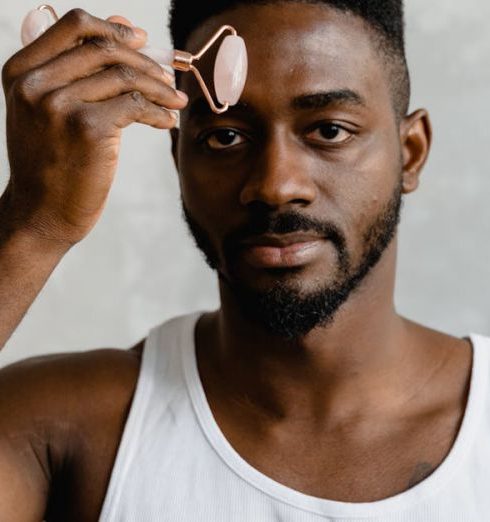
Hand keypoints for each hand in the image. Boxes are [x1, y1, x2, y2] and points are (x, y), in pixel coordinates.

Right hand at [1, 9, 186, 246]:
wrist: (42, 213)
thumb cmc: (52, 165)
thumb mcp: (47, 112)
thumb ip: (73, 73)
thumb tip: (122, 28)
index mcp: (22, 71)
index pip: (73, 25)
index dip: (114, 28)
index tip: (143, 39)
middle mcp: (35, 83)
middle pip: (105, 48)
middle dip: (146, 61)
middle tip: (167, 79)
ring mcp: (59, 104)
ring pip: (125, 76)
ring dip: (159, 88)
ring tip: (175, 102)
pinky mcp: (87, 128)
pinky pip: (135, 105)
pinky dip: (158, 112)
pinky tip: (168, 123)